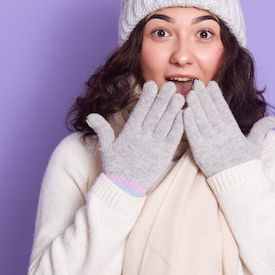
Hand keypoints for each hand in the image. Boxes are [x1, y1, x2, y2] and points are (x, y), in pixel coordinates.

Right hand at [87, 81, 183, 195]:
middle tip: (171, 86)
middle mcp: (143, 138)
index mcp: (129, 134)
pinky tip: (184, 115)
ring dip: (173, 110)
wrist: (124, 189)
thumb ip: (102, 129)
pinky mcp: (165, 155)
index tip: (152, 85)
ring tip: (180, 97)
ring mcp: (155, 147)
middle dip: (163, 99)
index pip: (140, 111)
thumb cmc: (115, 167)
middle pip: (155, 115)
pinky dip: (179, 126)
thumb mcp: (107, 147)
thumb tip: (91, 115)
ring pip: (166, 124)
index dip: (146, 97)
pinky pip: (173, 137)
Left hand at [183, 80, 274, 176]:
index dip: (216, 96)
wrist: (237, 183)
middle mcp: (221, 134)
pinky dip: (188, 122)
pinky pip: (193, 134)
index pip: (223, 109)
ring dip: (195, 105)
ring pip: (200, 120)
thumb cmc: (246, 164)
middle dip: (204, 96)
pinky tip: (185, 111)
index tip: (211, 84)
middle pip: (210, 111)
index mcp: (233, 130)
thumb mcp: (255, 145)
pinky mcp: (200, 151)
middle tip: (197, 84)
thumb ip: (261, 129)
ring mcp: (210, 142)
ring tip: (190, 93)